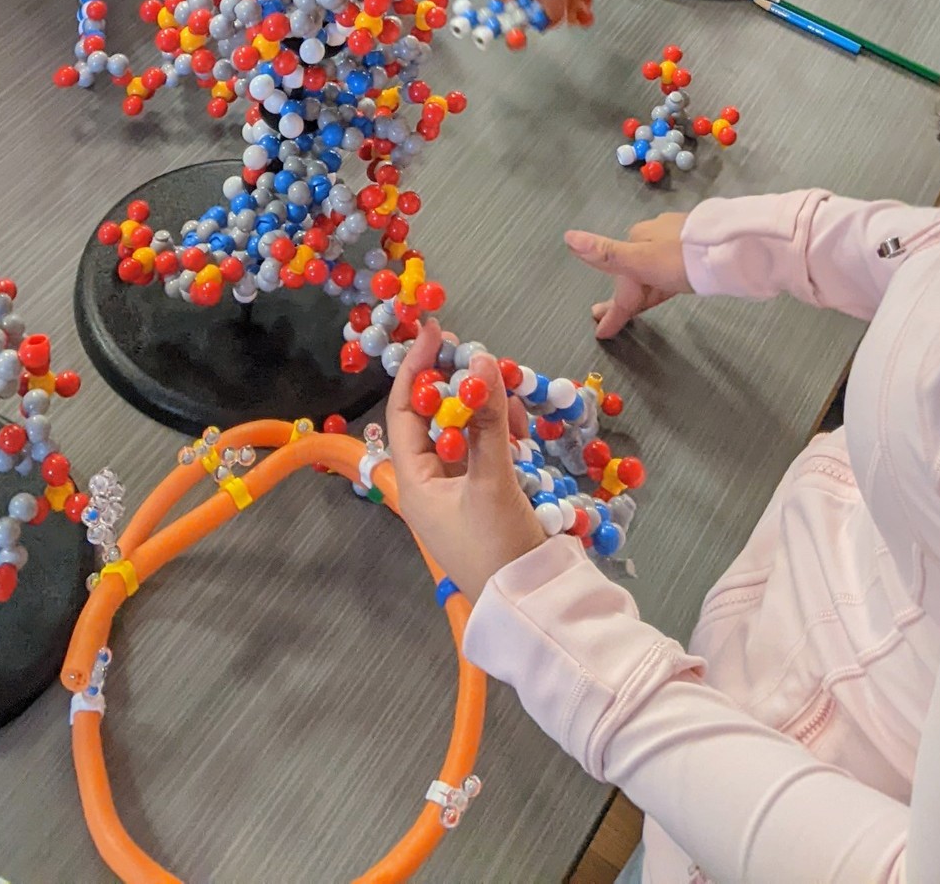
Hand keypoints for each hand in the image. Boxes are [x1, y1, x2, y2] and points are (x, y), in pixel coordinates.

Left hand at [385, 323, 546, 602]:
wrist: (534, 606)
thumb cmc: (499, 548)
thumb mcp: (492, 480)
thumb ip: (487, 420)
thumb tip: (482, 359)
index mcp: (415, 481)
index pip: (405, 411)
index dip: (418, 368)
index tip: (437, 333)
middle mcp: (430, 483)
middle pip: (436, 417)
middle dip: (460, 386)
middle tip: (483, 359)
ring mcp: (459, 491)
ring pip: (465, 431)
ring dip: (485, 409)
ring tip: (511, 400)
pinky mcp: (486, 497)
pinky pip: (486, 450)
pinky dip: (501, 432)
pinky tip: (521, 429)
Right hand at [566, 213, 693, 340]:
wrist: (728, 248)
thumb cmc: (681, 259)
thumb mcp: (641, 260)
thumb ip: (606, 253)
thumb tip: (568, 236)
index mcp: (636, 240)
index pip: (620, 283)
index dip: (612, 310)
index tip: (602, 332)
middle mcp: (652, 237)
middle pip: (633, 275)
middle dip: (621, 299)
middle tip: (605, 319)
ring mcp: (673, 240)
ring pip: (651, 272)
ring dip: (640, 291)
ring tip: (634, 308)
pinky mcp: (691, 247)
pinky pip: (668, 269)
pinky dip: (658, 282)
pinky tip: (662, 284)